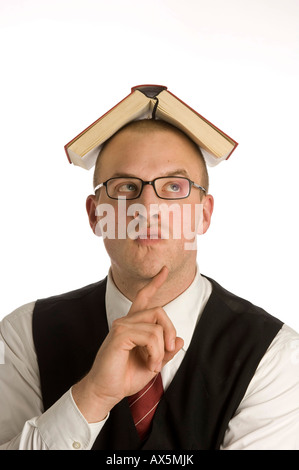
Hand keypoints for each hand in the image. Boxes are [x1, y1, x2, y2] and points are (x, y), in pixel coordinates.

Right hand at [72, 266, 183, 421]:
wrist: (107, 391)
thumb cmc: (126, 377)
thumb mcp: (153, 363)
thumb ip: (166, 350)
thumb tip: (179, 338)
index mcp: (133, 325)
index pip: (143, 297)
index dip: (155, 283)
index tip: (164, 270)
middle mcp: (126, 321)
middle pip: (159, 310)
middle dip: (170, 330)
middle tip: (169, 351)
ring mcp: (122, 326)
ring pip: (156, 326)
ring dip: (161, 350)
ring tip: (154, 365)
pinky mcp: (120, 334)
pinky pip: (150, 336)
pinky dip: (156, 353)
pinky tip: (150, 364)